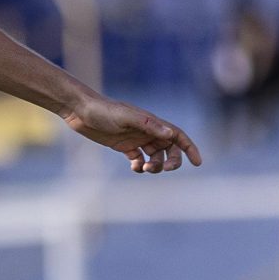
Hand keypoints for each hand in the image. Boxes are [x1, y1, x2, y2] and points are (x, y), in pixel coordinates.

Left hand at [64, 94, 202, 173]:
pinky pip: (139, 159)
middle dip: (171, 161)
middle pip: (169, 149)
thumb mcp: (127, 117)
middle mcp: (147, 131)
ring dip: (154, 165)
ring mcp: (136, 138)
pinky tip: (134, 166)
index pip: (178, 136)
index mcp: (152, 123)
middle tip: (162, 169)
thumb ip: (149, 125)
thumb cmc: (104, 110)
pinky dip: (140, 166)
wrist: (81, 110)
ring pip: (155, 156)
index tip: (198, 163)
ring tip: (143, 167)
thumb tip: (171, 134)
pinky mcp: (123, 145)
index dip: (190, 149)